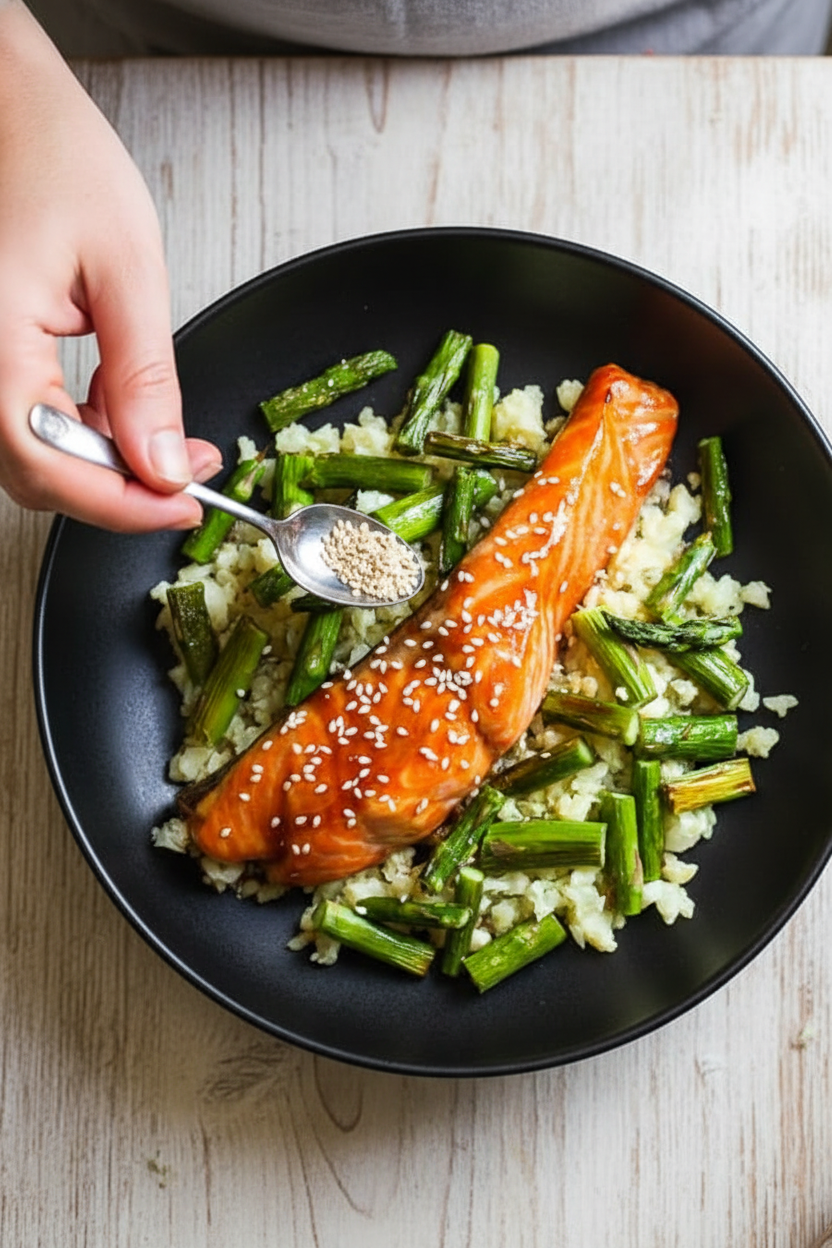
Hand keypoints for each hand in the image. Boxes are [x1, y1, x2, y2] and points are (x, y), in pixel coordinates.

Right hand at [0, 2, 221, 530]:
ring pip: (32, 458)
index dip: (123, 503)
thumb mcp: (126, 268)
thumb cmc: (52, 156)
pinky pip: (26, 424)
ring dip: (105, 463)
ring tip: (168, 434)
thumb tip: (165, 463)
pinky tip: (124, 408)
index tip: (184, 503)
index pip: (50, 467)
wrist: (6, 109)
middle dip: (122, 488)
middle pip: (37, 475)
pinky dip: (82, 433)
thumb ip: (146, 378)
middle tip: (190, 472)